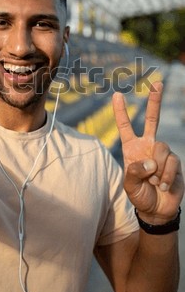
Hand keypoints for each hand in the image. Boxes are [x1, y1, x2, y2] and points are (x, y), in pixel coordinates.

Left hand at [112, 81, 183, 222]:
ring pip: (161, 148)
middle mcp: (148, 145)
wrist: (157, 209)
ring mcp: (163, 152)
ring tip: (154, 183)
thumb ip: (135, 172)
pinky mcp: (175, 162)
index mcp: (132, 148)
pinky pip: (171, 162)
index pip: (125, 126)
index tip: (116, 95)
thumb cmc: (140, 195)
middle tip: (158, 83)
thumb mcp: (129, 185)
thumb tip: (150, 161)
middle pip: (153, 119)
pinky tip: (162, 186)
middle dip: (155, 101)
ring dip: (156, 168)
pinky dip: (165, 176)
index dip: (120, 112)